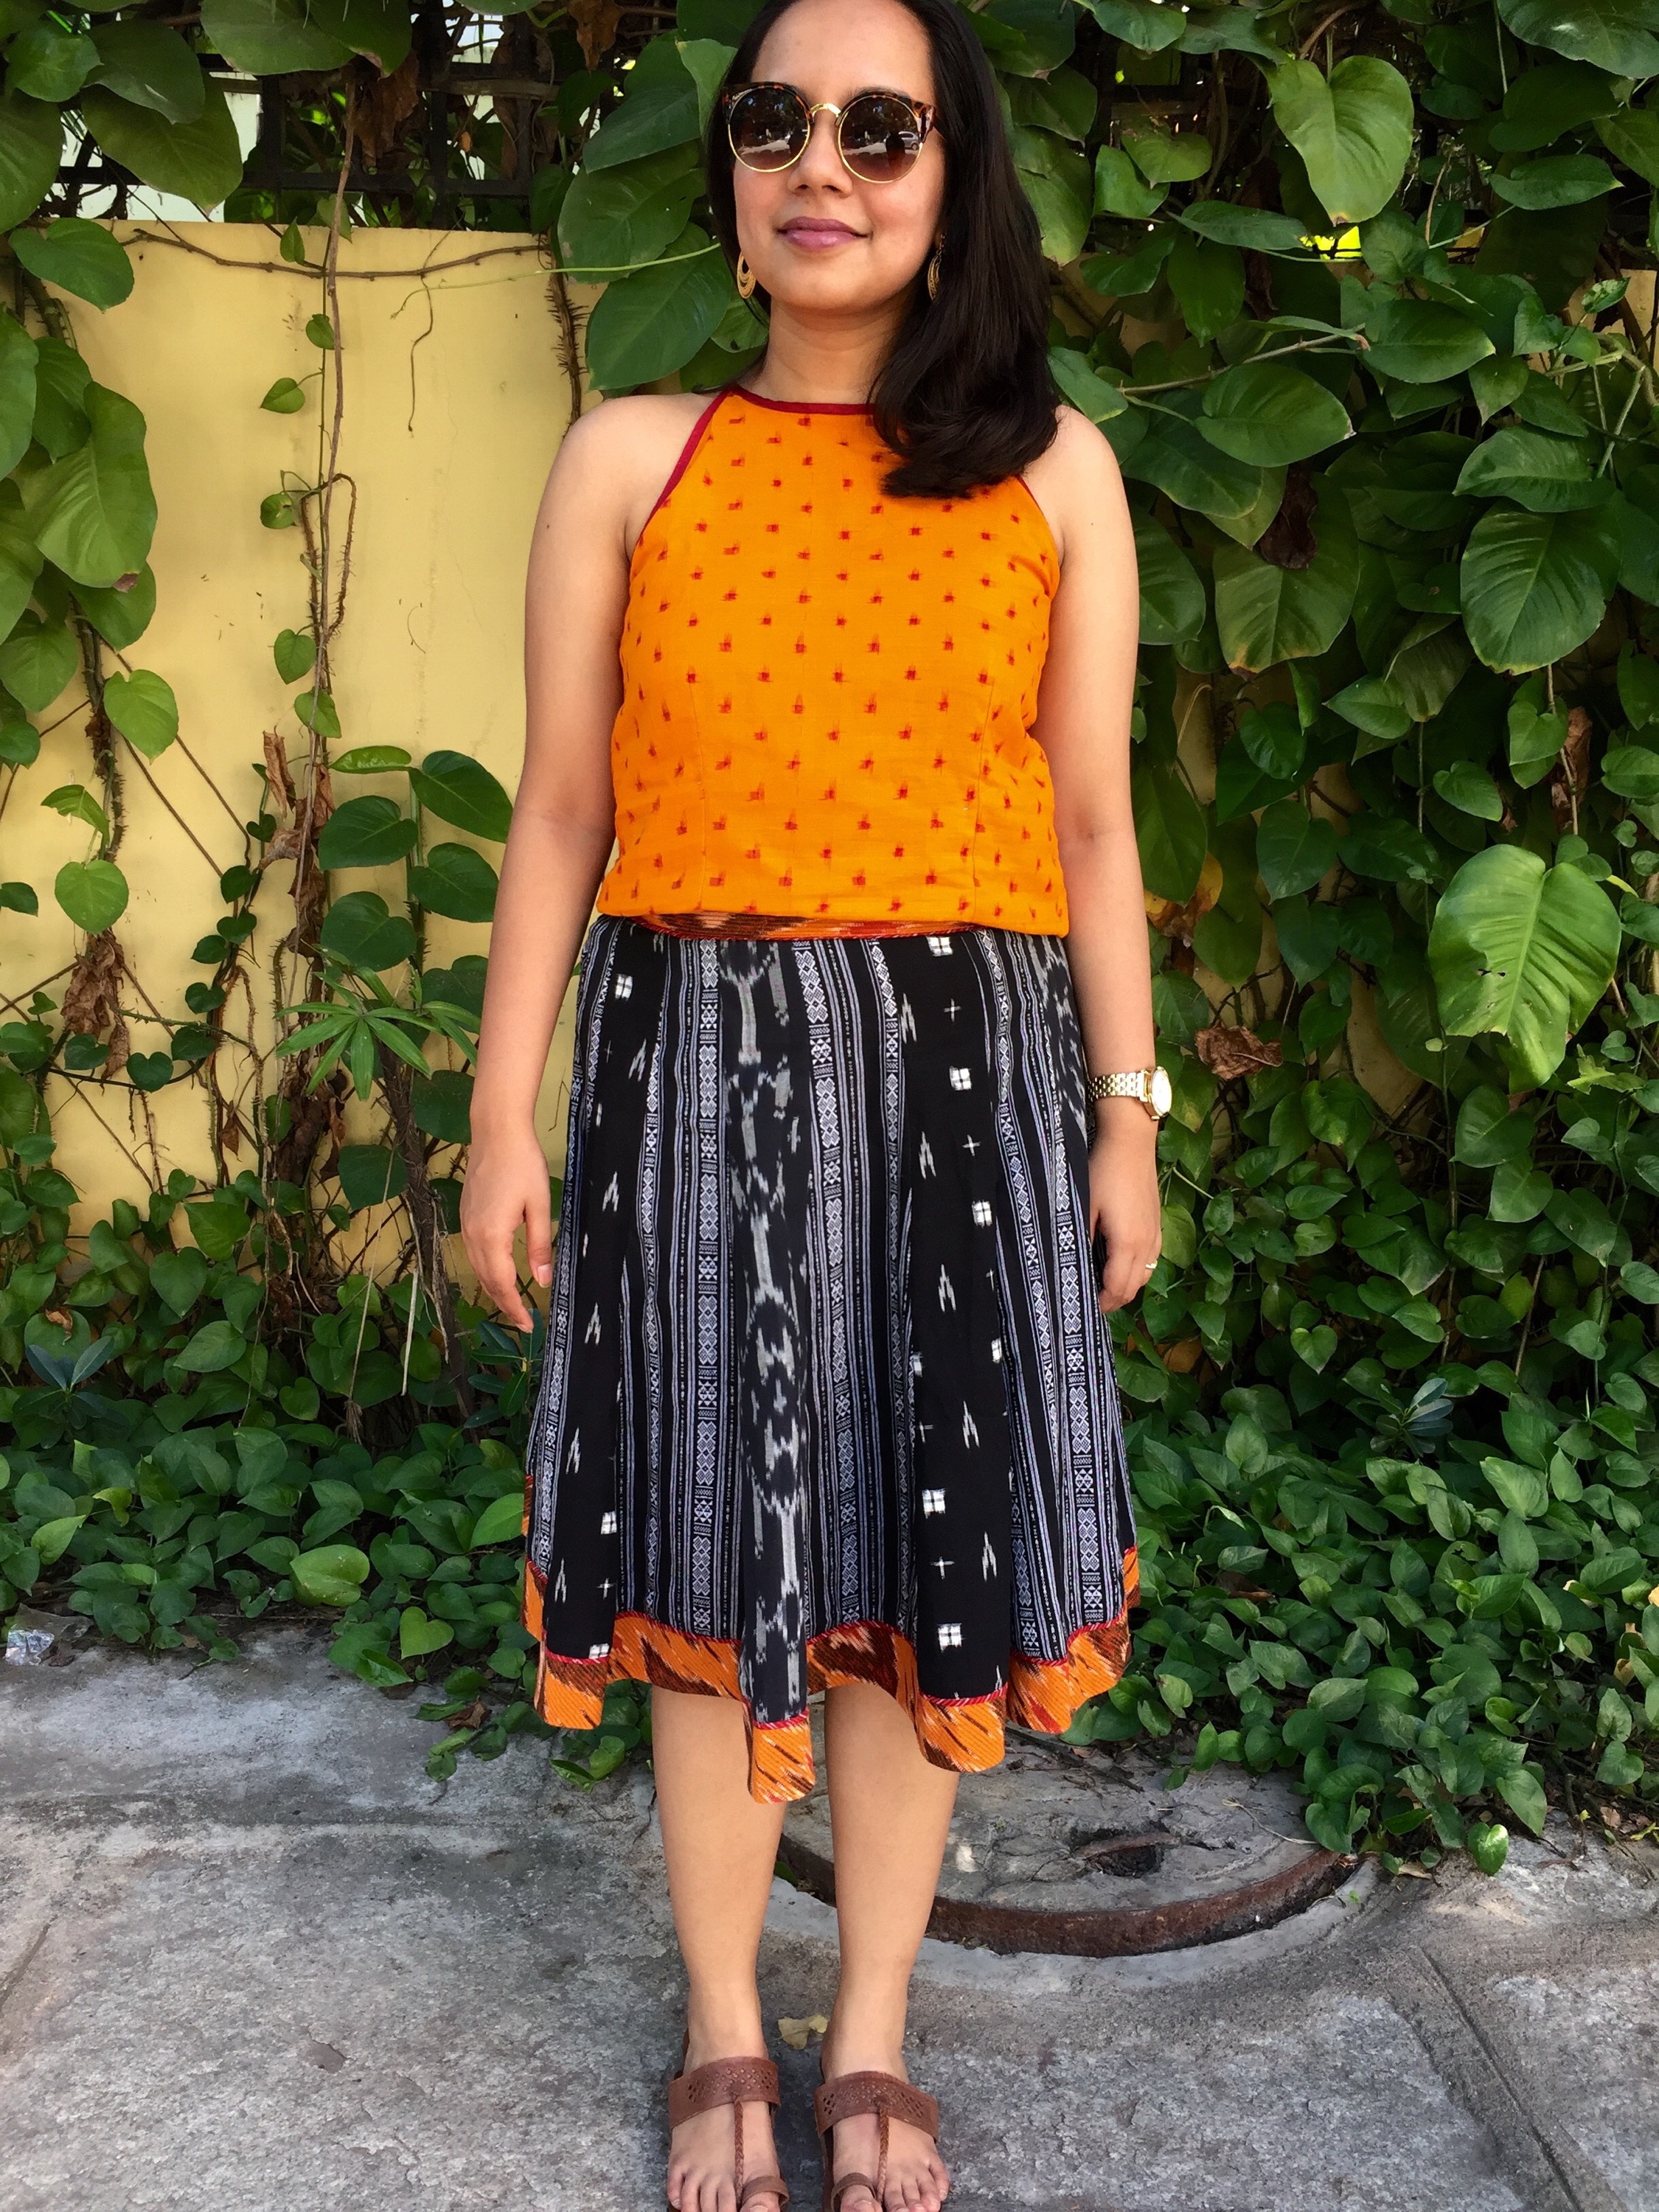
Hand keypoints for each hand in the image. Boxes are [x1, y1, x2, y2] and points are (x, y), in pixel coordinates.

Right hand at [459, 1126, 553, 1330]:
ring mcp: (465, 1225)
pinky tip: (499, 1272)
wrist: (496, 1133)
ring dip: (493, 1287)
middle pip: (486, 1280)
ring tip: (512, 1303)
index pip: (502, 1283)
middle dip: (504, 1303)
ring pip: (478, 1267)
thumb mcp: (539, 1206)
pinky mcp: (465, 1215)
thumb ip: (539, 1246)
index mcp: (492, 1236)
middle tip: (523, 1321)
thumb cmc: (522, 1165)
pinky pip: (474, 1252)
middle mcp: (473, 1234)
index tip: (527, 1325)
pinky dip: (486, 1269)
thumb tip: (542, 1281)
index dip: (514, 1308)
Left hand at [1088, 1102, 1161, 1314]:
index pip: (1118, 1288)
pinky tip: (1120, 1264)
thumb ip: (1082, 1241)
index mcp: (1128, 1243)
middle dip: (1114, 1300)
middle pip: (1134, 1287)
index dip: (1103, 1303)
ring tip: (1103, 1287)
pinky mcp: (1157, 1225)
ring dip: (1126, 1286)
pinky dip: (1136, 1271)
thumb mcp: (1084, 1207)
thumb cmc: (1103, 1172)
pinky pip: (1150, 1260)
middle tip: (1092, 1303)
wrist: (1131, 1143)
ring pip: (1145, 1275)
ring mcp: (1156, 1235)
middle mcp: (1147, 1244)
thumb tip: (1074, 1267)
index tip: (1085, 1308)